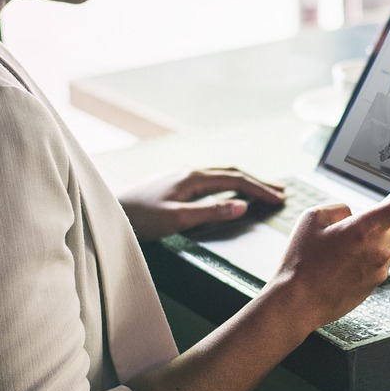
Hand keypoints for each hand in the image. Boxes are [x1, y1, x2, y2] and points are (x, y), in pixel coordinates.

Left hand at [119, 167, 285, 240]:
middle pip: (233, 172)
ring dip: (245, 181)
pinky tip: (229, 190)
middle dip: (258, 181)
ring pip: (222, 174)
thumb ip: (211, 212)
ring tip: (262, 189)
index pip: (236, 179)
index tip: (279, 198)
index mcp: (193, 177)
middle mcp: (190, 171)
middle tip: (281, 190)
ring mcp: (182, 175)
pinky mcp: (175, 183)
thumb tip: (241, 206)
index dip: (260, 189)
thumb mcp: (177, 219)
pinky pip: (211, 179)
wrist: (108, 212)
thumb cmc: (139, 218)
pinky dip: (229, 183)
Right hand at [262, 163, 389, 331]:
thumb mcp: (313, 219)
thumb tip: (354, 214)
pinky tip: (346, 255)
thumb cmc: (300, 262)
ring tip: (351, 235)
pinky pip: (382, 257)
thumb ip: (340, 209)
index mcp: (366, 228)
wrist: (296, 304)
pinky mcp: (376, 283)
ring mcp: (381, 269)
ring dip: (386, 229)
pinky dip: (373, 248)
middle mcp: (381, 249)